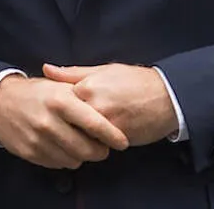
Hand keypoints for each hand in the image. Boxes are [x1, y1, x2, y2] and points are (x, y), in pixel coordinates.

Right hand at [0, 74, 128, 169]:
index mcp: (59, 100)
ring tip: (80, 144)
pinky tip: (63, 146)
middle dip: (100, 151)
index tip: (122, 142)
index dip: (112, 135)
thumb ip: (83, 95)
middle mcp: (49, 121)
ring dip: (82, 156)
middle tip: (102, 146)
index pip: (94, 123)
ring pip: (74, 160)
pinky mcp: (30, 153)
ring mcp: (38, 139)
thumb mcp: (58, 85)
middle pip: (87, 148)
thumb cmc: (35, 93)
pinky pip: (58, 164)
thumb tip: (109, 108)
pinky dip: (65, 158)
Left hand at [42, 63, 178, 145]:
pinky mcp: (119, 139)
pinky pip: (99, 145)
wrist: (167, 96)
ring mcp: (107, 124)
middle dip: (64, 125)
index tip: (53, 109)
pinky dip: (95, 144)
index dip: (55, 108)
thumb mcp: (102, 70)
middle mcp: (94, 106)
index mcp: (86, 87)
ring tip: (80, 133)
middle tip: (62, 125)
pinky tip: (95, 139)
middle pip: (67, 122)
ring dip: (79, 137)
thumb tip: (46, 69)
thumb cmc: (134, 80)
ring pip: (82, 137)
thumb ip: (72, 73)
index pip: (58, 103)